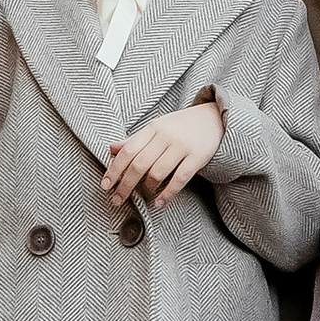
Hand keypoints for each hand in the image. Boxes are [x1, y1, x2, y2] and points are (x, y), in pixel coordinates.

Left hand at [104, 97, 225, 206]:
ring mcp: (182, 147)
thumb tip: (111, 149)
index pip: (128, 150)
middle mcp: (166, 136)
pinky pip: (179, 179)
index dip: (114, 169)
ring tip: (142, 197)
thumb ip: (135, 140)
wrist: (215, 118)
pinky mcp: (197, 158)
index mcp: (153, 128)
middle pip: (139, 164)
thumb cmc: (181, 126)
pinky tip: (159, 202)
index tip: (105, 185)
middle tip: (116, 200)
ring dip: (146, 189)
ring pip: (157, 173)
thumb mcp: (157, 127)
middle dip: (125, 185)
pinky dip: (167, 194)